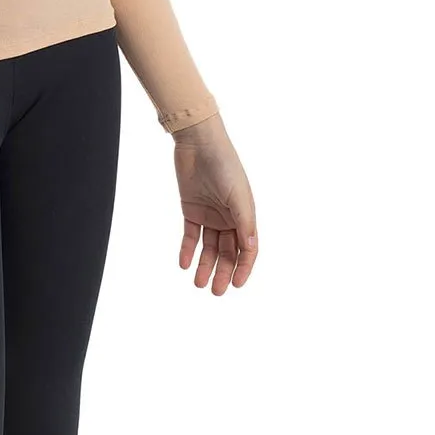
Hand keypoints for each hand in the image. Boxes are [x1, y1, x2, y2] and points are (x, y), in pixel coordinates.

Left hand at [172, 113, 257, 293]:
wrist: (198, 143)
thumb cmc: (224, 165)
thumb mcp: (237, 195)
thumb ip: (244, 222)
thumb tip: (251, 248)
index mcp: (245, 215)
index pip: (247, 248)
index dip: (243, 268)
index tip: (236, 284)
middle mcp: (229, 218)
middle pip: (227, 251)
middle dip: (223, 272)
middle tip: (216, 292)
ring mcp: (210, 214)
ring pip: (208, 247)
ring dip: (204, 265)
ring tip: (198, 284)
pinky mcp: (191, 209)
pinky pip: (190, 235)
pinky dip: (187, 249)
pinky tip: (183, 264)